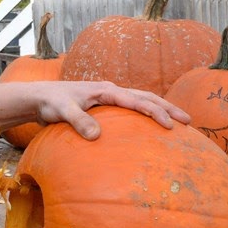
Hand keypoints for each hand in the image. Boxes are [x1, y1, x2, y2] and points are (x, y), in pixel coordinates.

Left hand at [35, 81, 190, 139]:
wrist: (40, 97)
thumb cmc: (51, 103)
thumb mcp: (63, 112)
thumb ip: (78, 121)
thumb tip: (97, 136)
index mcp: (106, 91)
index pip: (137, 101)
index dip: (155, 113)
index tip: (170, 126)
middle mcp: (111, 91)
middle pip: (147, 97)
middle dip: (168, 108)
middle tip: (188, 121)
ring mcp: (109, 97)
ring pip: (142, 100)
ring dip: (160, 109)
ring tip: (178, 122)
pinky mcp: (106, 106)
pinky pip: (131, 108)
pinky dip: (146, 114)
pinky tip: (151, 128)